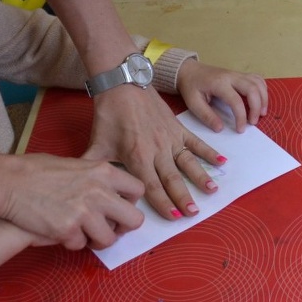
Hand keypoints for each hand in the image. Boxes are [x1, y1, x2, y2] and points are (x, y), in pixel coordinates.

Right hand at [0, 152, 146, 250]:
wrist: (10, 182)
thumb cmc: (37, 170)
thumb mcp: (76, 164)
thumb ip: (97, 179)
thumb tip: (111, 194)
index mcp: (104, 172)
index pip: (138, 191)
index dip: (131, 203)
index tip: (120, 208)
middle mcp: (99, 192)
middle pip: (134, 220)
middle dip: (123, 228)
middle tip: (110, 228)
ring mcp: (84, 213)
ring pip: (109, 240)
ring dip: (97, 240)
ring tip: (84, 233)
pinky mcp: (67, 230)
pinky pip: (81, 245)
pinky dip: (72, 242)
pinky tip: (61, 232)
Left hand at [83, 84, 227, 220]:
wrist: (123, 83)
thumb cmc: (109, 114)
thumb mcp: (97, 143)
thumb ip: (92, 166)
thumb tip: (79, 187)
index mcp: (137, 156)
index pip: (151, 186)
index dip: (162, 203)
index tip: (173, 218)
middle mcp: (157, 150)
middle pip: (172, 178)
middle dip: (183, 197)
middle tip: (194, 213)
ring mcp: (170, 138)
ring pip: (187, 163)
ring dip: (200, 177)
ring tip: (212, 191)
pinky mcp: (178, 127)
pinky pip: (196, 142)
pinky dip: (209, 152)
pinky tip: (222, 162)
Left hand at [175, 58, 269, 131]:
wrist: (189, 70)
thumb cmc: (191, 87)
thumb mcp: (193, 103)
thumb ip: (207, 116)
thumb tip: (220, 128)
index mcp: (219, 84)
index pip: (236, 101)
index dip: (241, 117)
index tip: (240, 129)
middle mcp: (231, 76)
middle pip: (253, 89)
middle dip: (257, 107)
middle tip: (254, 122)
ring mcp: (237, 74)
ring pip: (258, 83)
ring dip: (263, 99)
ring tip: (262, 113)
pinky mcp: (240, 75)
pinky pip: (257, 79)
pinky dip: (263, 89)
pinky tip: (261, 100)